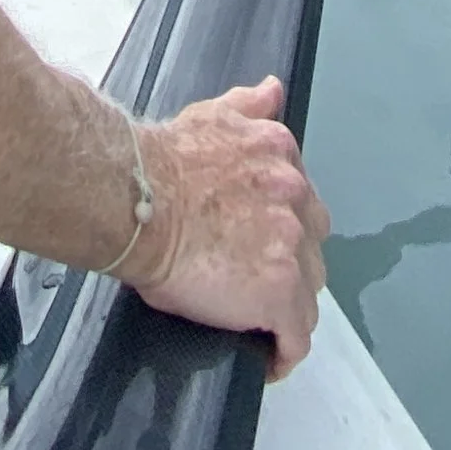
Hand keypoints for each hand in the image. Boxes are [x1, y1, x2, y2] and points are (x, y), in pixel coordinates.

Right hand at [117, 76, 329, 380]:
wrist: (137, 198)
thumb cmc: (162, 161)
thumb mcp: (212, 117)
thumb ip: (249, 106)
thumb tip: (272, 89)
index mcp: (281, 154)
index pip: (302, 202)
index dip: (286, 230)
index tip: (265, 248)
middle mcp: (295, 196)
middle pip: (312, 249)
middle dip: (291, 268)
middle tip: (256, 286)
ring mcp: (290, 246)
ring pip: (308, 293)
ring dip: (289, 310)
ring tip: (261, 325)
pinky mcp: (278, 292)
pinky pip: (296, 335)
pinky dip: (284, 351)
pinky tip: (269, 360)